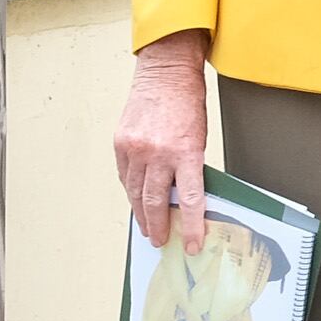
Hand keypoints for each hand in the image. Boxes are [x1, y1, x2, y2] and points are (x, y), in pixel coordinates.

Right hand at [114, 31, 210, 248]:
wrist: (164, 75)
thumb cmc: (188, 103)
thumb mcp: (200, 137)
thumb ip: (191, 166)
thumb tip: (184, 197)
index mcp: (186, 152)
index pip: (189, 200)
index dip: (190, 226)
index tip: (192, 244)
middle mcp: (157, 153)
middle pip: (155, 201)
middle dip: (158, 226)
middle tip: (162, 241)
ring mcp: (135, 149)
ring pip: (136, 192)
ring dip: (141, 214)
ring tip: (147, 229)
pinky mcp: (120, 144)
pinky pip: (125, 176)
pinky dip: (131, 191)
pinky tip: (136, 202)